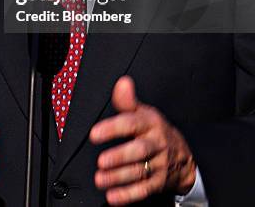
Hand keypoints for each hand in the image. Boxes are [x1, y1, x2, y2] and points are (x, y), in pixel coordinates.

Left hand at [89, 76, 195, 204]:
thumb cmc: (156, 131)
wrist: (184, 156)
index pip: (131, 123)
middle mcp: (156, 143)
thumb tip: (122, 83)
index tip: (95, 134)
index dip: (113, 128)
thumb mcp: (144, 112)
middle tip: (102, 161)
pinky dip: (128, 195)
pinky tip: (113, 197)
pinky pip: (144, 190)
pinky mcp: (159, 182)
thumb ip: (128, 101)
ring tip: (100, 179)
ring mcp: (159, 164)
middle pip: (139, 150)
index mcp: (150, 124)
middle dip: (120, 156)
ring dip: (119, 178)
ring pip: (140, 172)